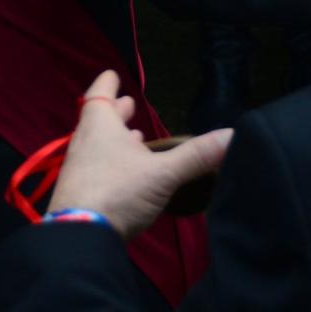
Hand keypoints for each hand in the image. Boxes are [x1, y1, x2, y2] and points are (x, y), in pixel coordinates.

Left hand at [46, 71, 233, 240]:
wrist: (79, 236)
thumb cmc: (118, 191)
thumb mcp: (163, 173)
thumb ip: (197, 156)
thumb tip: (233, 134)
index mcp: (99, 126)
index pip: (99, 94)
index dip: (108, 84)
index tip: (112, 74)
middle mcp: (84, 142)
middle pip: (98, 119)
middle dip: (115, 112)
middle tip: (128, 105)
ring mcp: (78, 169)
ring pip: (97, 145)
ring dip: (114, 139)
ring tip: (133, 138)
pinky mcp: (79, 194)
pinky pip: (96, 168)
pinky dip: (111, 163)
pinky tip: (126, 175)